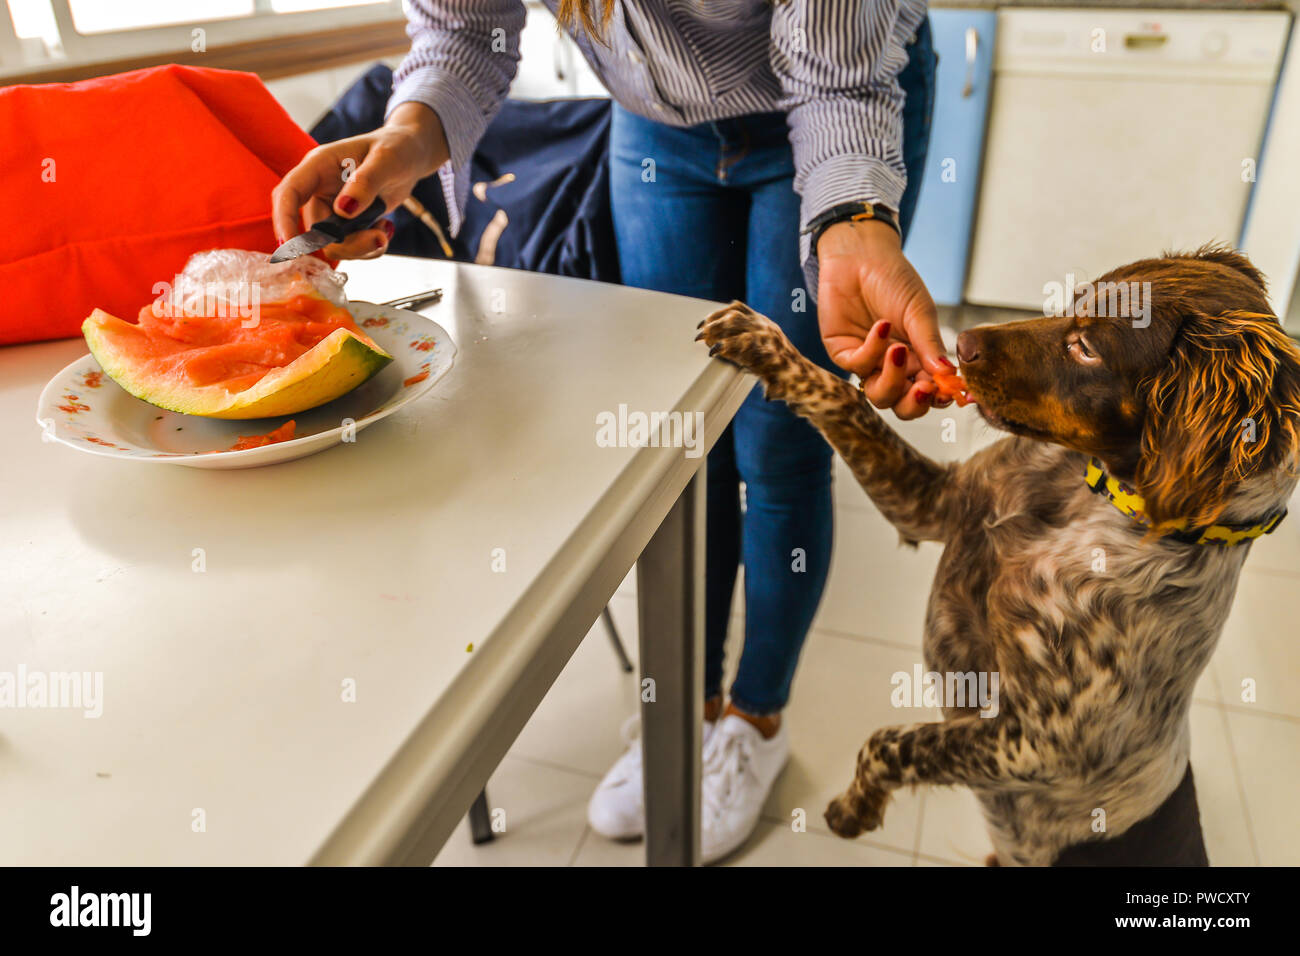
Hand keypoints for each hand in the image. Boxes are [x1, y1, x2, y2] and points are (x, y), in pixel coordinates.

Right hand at [271, 102, 449, 259]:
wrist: (410, 156)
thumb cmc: (396, 147)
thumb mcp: (386, 160)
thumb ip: (366, 182)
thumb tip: (344, 209)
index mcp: (319, 166)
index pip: (289, 193)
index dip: (284, 220)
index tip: (291, 246)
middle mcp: (320, 189)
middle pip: (316, 230)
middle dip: (346, 243)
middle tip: (378, 238)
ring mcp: (333, 209)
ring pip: (333, 244)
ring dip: (361, 247)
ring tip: (385, 230)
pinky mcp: (348, 223)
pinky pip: (351, 247)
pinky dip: (370, 247)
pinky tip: (385, 228)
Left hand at [816, 218, 951, 419]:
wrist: (860, 255)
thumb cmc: (895, 280)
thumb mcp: (920, 311)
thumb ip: (930, 344)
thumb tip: (947, 374)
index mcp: (918, 360)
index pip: (929, 392)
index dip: (939, 398)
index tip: (949, 391)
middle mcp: (893, 367)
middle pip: (903, 405)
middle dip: (914, 403)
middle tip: (924, 389)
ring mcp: (868, 363)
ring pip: (879, 395)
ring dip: (891, 379)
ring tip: (898, 350)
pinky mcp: (843, 353)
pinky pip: (857, 366)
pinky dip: (872, 350)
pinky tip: (881, 326)